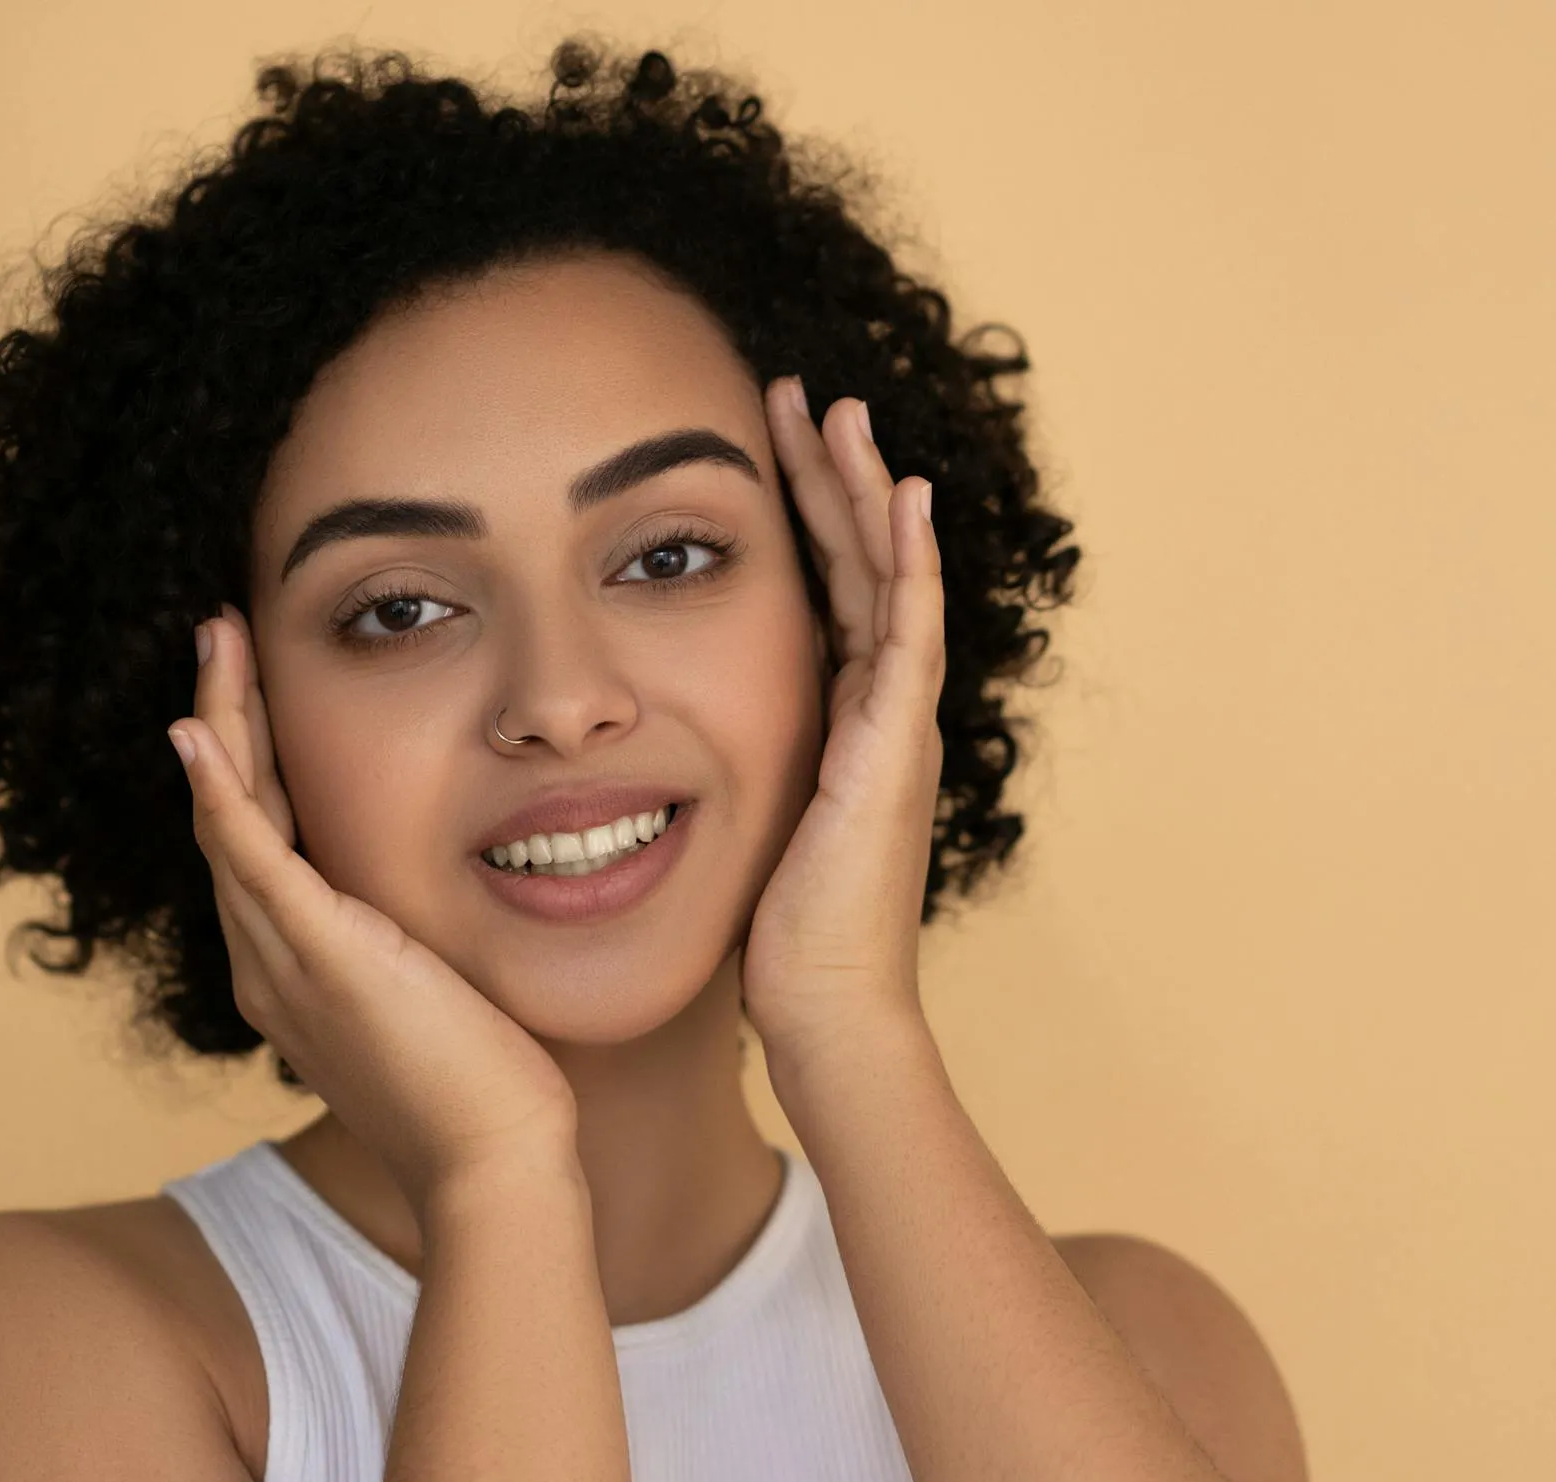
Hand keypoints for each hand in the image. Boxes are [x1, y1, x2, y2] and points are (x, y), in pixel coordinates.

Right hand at [170, 604, 581, 1217]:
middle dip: (220, 720)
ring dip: (217, 725)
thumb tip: (431, 909)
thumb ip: (410, 948)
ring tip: (216, 641)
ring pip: (229, 822)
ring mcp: (283, 965)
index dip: (249, 758)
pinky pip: (254, 860)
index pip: (258, 842)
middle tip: (218, 634)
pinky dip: (223, 793)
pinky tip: (199, 733)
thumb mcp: (435, 998)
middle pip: (227, 819)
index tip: (251, 686)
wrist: (494, 1168)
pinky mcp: (322, 960)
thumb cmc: (485, 1093)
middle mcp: (266, 967)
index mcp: (292, 972)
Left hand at [740, 380, 948, 1075]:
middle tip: (804, 396)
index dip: (801, 515)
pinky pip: (910, 631)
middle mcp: (878, 710)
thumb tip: (645, 749)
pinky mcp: (896, 745)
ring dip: (865, 490)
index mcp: (838, 721)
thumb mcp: (740, 825)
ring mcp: (896, 723)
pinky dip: (909, 560)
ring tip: (843, 411)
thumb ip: (718, 771)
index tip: (766, 447)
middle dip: (831, 477)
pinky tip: (900, 495)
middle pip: (860, 563)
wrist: (824, 1011)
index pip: (825, 590)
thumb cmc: (773, 939)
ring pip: (889, 577)